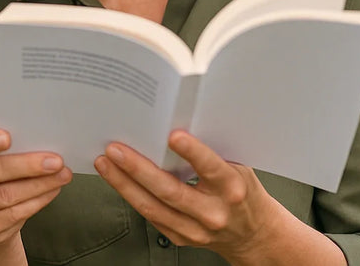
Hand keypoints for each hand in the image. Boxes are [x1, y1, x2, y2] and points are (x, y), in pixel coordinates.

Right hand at [0, 128, 71, 263]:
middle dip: (26, 165)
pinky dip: (36, 202)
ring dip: (38, 185)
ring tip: (61, 175)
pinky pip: (12, 215)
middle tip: (55, 161)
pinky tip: (51, 191)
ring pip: (4, 196)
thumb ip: (2, 147)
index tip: (8, 137)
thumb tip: (36, 141)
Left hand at [94, 131, 282, 262]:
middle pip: (171, 191)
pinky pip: (150, 215)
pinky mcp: (181, 238)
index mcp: (233, 189)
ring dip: (123, 183)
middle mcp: (214, 212)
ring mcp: (196, 229)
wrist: (254, 234)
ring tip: (105, 162)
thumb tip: (173, 121)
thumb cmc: (242, 191)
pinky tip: (116, 179)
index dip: (193, 152)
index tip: (173, 135)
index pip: (212, 168)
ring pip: (152, 206)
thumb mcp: (238, 166)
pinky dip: (130, 195)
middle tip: (114, 148)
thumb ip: (211, 150)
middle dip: (138, 168)